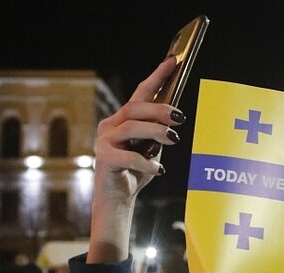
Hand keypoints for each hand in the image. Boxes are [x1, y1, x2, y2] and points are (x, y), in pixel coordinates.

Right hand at [88, 57, 183, 262]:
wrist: (118, 199)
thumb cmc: (136, 172)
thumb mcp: (151, 148)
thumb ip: (158, 133)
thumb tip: (175, 117)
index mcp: (123, 119)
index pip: (141, 93)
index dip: (157, 77)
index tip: (173, 61)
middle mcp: (111, 125)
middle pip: (135, 108)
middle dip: (160, 110)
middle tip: (180, 118)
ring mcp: (105, 141)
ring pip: (132, 127)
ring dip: (156, 132)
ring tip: (174, 139)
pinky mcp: (103, 158)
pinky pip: (128, 156)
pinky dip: (146, 162)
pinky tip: (158, 169)